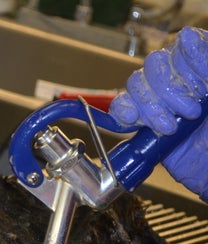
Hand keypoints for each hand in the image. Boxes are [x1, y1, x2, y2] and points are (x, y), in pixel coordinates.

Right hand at [109, 27, 207, 200]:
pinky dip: (124, 114)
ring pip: (135, 86)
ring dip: (148, 107)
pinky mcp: (144, 124)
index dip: (186, 62)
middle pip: (154, 65)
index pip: (184, 45)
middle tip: (188, 113)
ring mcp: (160, 102)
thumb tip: (189, 38)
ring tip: (167, 128)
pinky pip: (121, 109)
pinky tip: (136, 123)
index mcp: (202, 70)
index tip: (200, 84)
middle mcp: (180, 82)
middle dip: (167, 91)